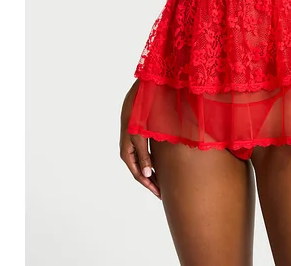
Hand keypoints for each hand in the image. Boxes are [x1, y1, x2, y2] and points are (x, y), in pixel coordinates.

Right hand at [119, 82, 161, 198]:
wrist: (137, 96)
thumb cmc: (137, 115)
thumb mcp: (140, 137)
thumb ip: (143, 155)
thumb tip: (146, 174)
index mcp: (126, 152)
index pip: (138, 174)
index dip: (149, 185)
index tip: (160, 194)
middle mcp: (128, 149)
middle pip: (140, 171)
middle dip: (151, 182)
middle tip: (163, 193)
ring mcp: (133, 143)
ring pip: (143, 163)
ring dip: (152, 173)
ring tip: (163, 183)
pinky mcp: (139, 136)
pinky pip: (145, 154)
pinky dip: (153, 162)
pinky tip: (161, 165)